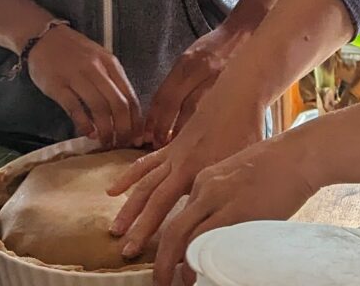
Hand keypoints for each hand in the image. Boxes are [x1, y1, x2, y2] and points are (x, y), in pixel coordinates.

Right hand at [26, 23, 143, 147]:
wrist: (44, 37)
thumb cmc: (75, 51)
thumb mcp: (99, 59)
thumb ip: (112, 81)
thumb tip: (125, 112)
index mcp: (110, 64)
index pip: (130, 96)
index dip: (136, 120)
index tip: (136, 136)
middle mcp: (96, 69)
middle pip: (118, 104)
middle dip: (124, 129)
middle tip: (122, 144)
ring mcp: (76, 77)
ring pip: (99, 108)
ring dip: (106, 130)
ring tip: (107, 143)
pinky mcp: (57, 85)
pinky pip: (75, 108)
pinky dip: (84, 124)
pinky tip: (89, 133)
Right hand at [106, 90, 264, 263]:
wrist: (236, 98)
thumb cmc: (247, 132)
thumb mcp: (245, 166)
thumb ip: (233, 191)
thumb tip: (235, 221)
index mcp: (203, 174)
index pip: (182, 211)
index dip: (171, 239)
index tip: (163, 260)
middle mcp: (183, 167)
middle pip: (156, 202)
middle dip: (140, 228)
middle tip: (127, 252)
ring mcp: (173, 156)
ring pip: (145, 185)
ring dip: (129, 208)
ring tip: (115, 230)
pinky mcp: (170, 147)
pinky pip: (144, 164)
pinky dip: (128, 177)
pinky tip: (112, 191)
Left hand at [145, 21, 250, 147]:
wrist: (245, 33)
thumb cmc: (213, 47)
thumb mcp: (190, 56)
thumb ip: (177, 81)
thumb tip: (161, 112)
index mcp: (188, 62)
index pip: (166, 94)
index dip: (154, 117)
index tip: (147, 133)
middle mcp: (203, 71)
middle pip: (180, 105)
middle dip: (166, 127)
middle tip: (156, 144)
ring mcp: (221, 81)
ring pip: (199, 112)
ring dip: (184, 131)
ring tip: (175, 147)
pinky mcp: (235, 88)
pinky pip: (216, 111)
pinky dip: (204, 126)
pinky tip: (199, 138)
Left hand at [151, 136, 317, 285]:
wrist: (299, 154)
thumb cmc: (279, 166)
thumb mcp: (240, 177)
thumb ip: (226, 199)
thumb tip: (224, 226)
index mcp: (205, 179)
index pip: (180, 217)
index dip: (174, 244)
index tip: (175, 261)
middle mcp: (206, 188)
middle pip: (173, 229)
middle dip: (163, 260)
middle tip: (161, 280)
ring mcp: (220, 200)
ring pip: (184, 237)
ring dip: (176, 265)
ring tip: (178, 283)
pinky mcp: (237, 212)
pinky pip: (208, 240)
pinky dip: (199, 261)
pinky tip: (198, 274)